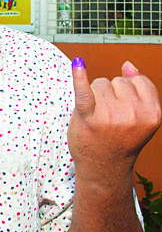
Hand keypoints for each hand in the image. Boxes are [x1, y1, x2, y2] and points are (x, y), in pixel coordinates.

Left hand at [68, 58, 160, 182]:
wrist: (103, 167)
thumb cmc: (120, 138)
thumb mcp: (141, 117)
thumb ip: (140, 90)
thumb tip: (128, 65)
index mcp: (152, 113)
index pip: (137, 81)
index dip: (128, 93)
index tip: (125, 111)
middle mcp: (133, 114)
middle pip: (116, 81)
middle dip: (111, 94)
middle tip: (110, 118)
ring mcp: (110, 115)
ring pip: (100, 83)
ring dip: (96, 96)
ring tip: (98, 117)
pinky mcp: (88, 116)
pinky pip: (83, 90)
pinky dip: (79, 76)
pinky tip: (78, 64)